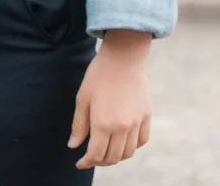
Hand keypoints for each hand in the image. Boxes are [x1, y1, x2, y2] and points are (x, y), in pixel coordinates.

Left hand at [68, 30, 151, 168]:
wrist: (124, 56)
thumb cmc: (99, 74)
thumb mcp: (82, 98)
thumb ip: (79, 125)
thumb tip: (73, 146)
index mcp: (103, 124)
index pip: (95, 155)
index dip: (86, 162)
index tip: (79, 162)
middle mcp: (122, 128)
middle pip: (113, 157)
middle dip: (100, 161)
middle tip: (91, 156)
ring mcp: (136, 122)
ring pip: (128, 152)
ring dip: (116, 156)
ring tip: (106, 149)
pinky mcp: (146, 115)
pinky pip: (142, 140)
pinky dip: (133, 146)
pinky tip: (124, 140)